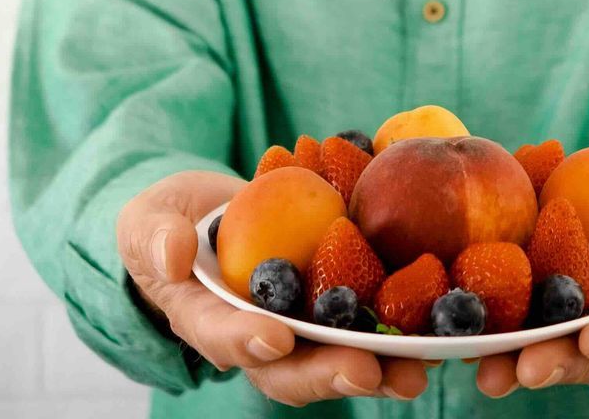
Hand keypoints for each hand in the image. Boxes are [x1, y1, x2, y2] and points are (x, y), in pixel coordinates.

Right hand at [116, 170, 430, 405]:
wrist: (205, 215)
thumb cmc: (168, 223)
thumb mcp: (149, 221)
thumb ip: (156, 238)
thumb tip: (174, 256)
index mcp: (208, 322)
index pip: (225, 338)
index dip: (248, 343)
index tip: (274, 338)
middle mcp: (258, 335)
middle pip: (293, 368)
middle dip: (330, 373)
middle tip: (367, 371)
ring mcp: (299, 324)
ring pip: (338, 355)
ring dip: (379, 366)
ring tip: (417, 371)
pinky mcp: (334, 301)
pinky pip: (368, 318)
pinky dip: (401, 325)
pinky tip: (440, 327)